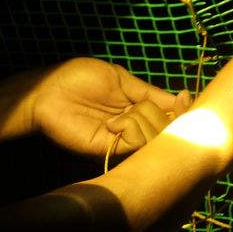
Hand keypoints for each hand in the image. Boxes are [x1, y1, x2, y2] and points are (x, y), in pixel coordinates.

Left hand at [28, 58, 192, 158]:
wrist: (47, 92)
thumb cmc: (78, 80)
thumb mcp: (121, 79)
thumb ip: (150, 93)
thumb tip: (183, 98)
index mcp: (140, 112)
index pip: (172, 119)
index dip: (183, 111)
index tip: (185, 99)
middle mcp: (135, 130)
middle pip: (170, 129)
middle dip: (163, 113)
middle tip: (137, 105)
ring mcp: (123, 143)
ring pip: (157, 137)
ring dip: (144, 118)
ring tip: (121, 113)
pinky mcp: (110, 152)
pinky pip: (137, 143)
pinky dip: (131, 127)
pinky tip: (112, 122)